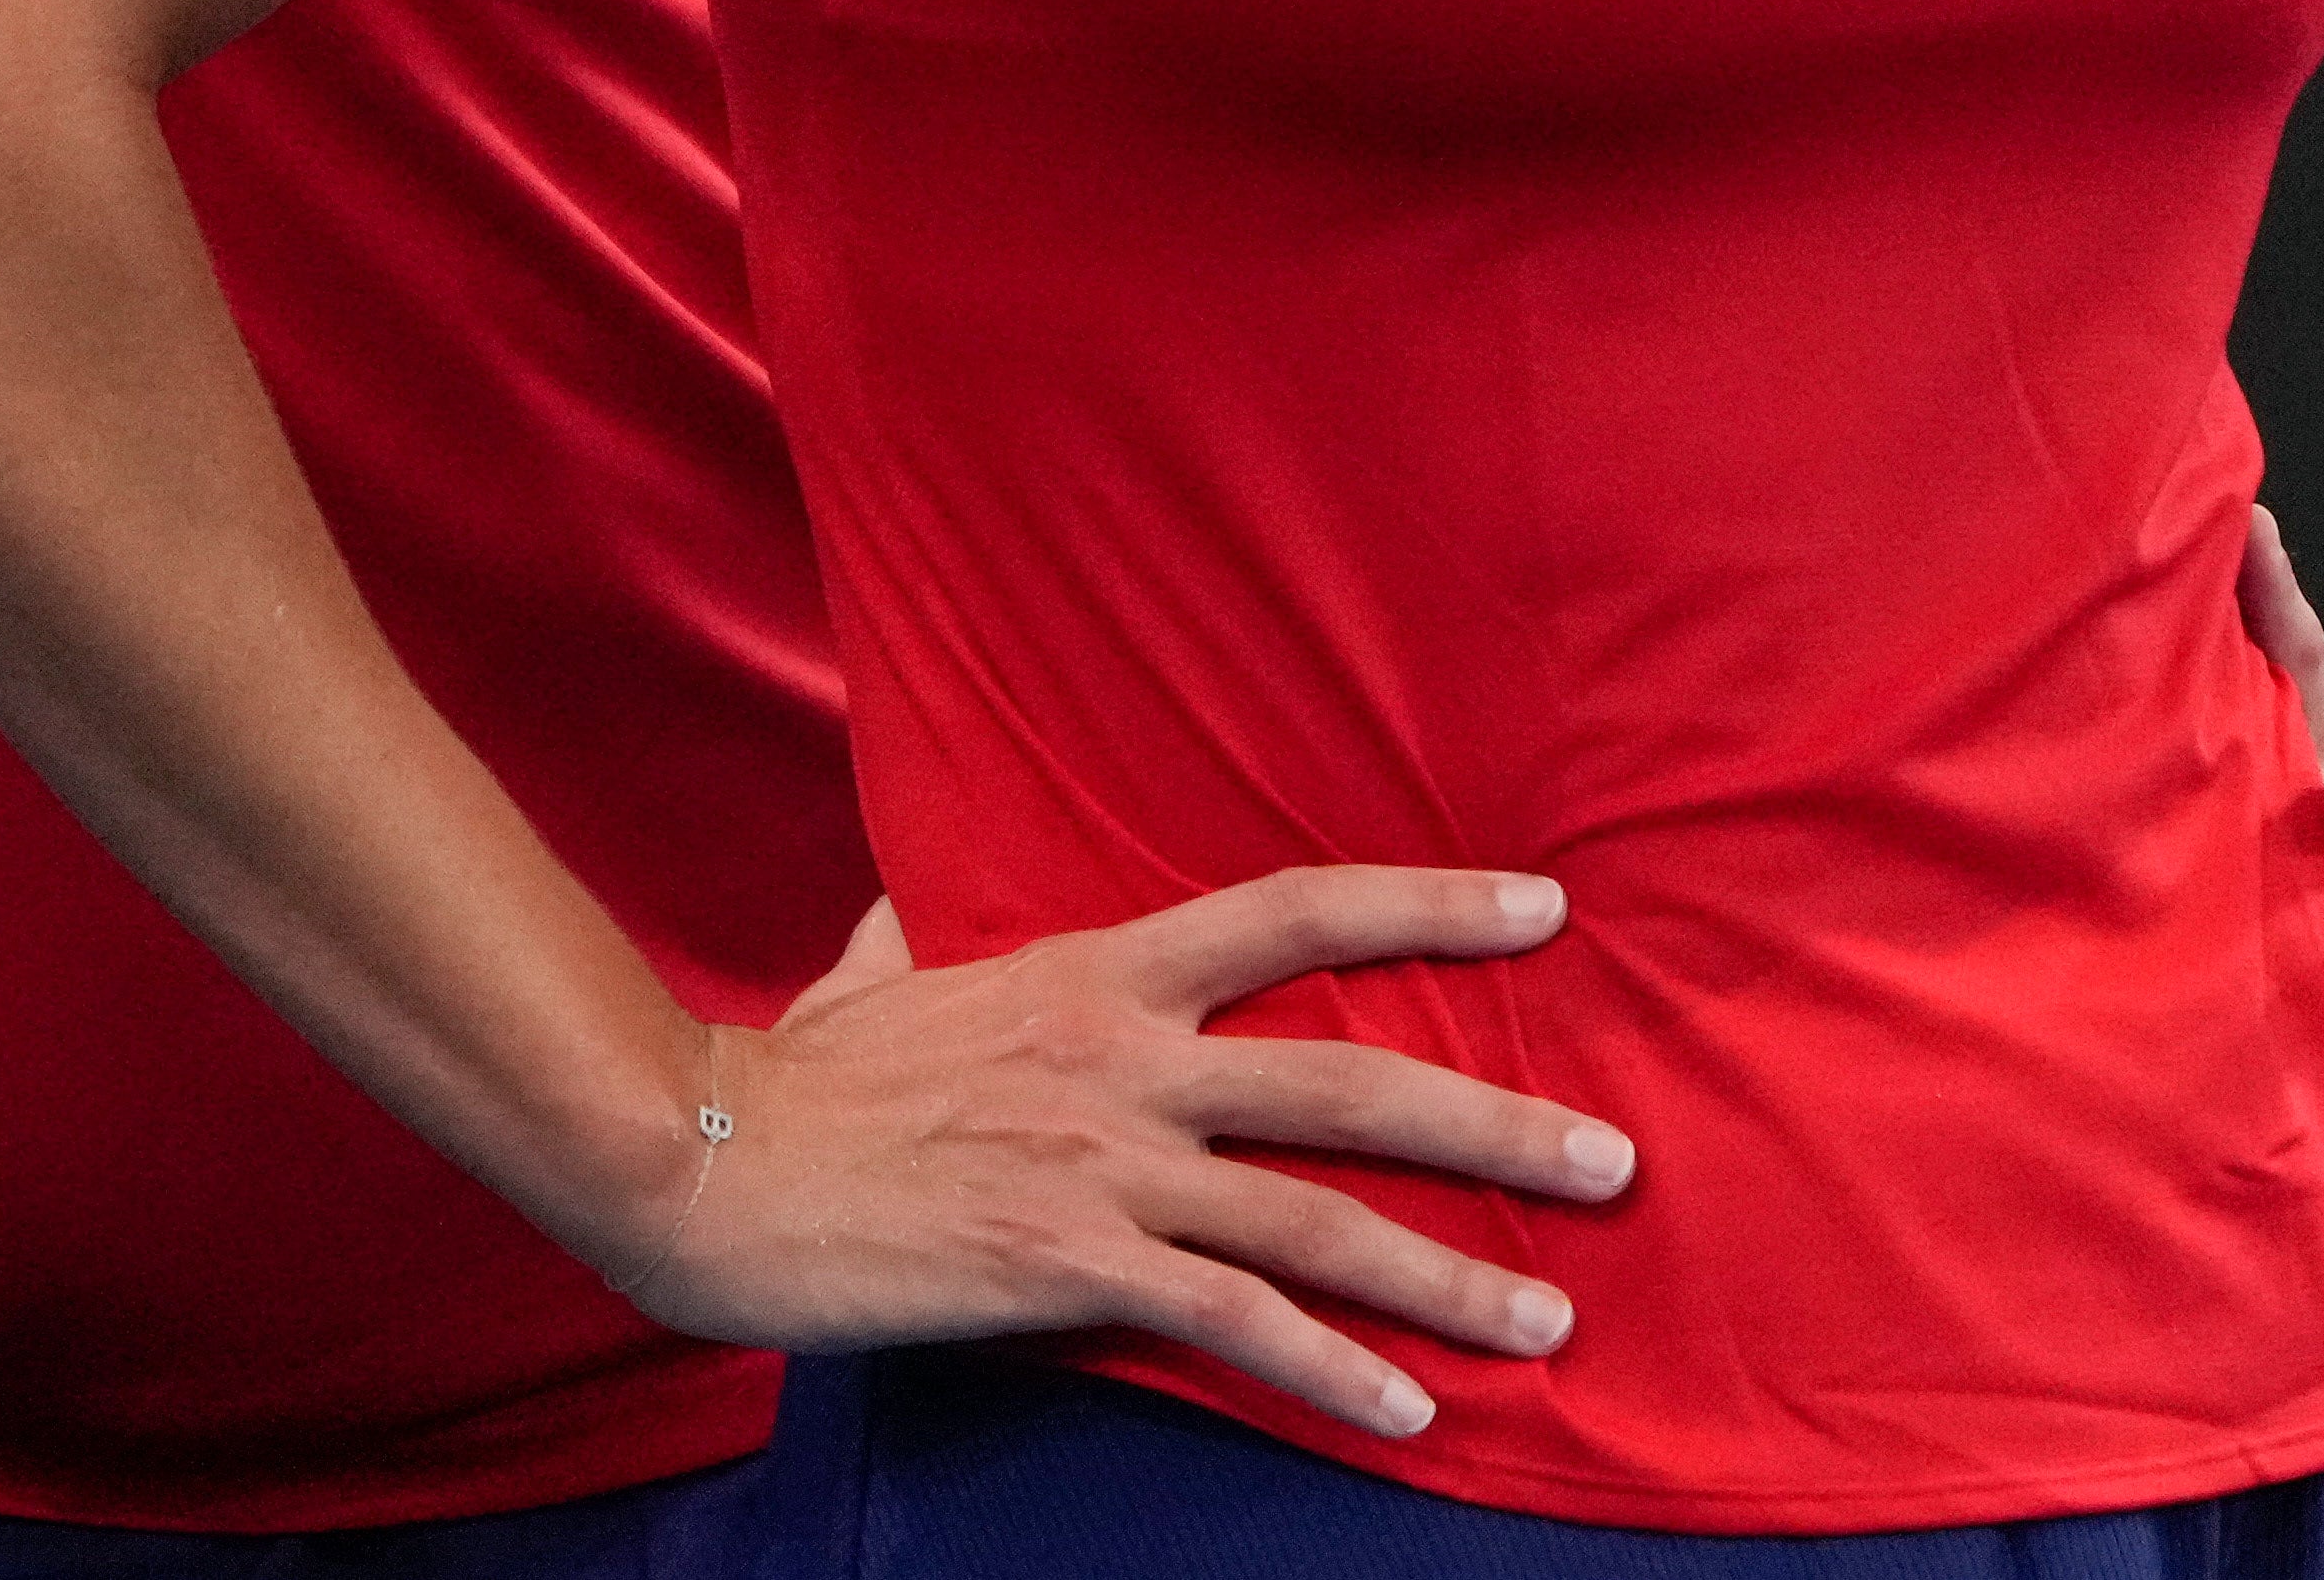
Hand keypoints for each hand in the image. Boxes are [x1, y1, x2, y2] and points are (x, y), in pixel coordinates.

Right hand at [620, 865, 1633, 1443]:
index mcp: (1102, 971)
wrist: (708, 1156)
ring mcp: (1106, 1165)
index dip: (1428, 905)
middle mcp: (1130, 1059)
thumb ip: (922, 933)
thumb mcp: (877, 967)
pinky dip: (1329, 1372)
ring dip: (1450, 1276)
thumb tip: (906, 911)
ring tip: (1553, 1319)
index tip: (1544, 913)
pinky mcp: (1069, 1267)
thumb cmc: (795, 1069)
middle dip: (1500, 1125)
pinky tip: (1406, 1416)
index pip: (1297, 912)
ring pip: (1319, 1218)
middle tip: (1615, 1163)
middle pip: (1355, 1079)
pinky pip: (1231, 1321)